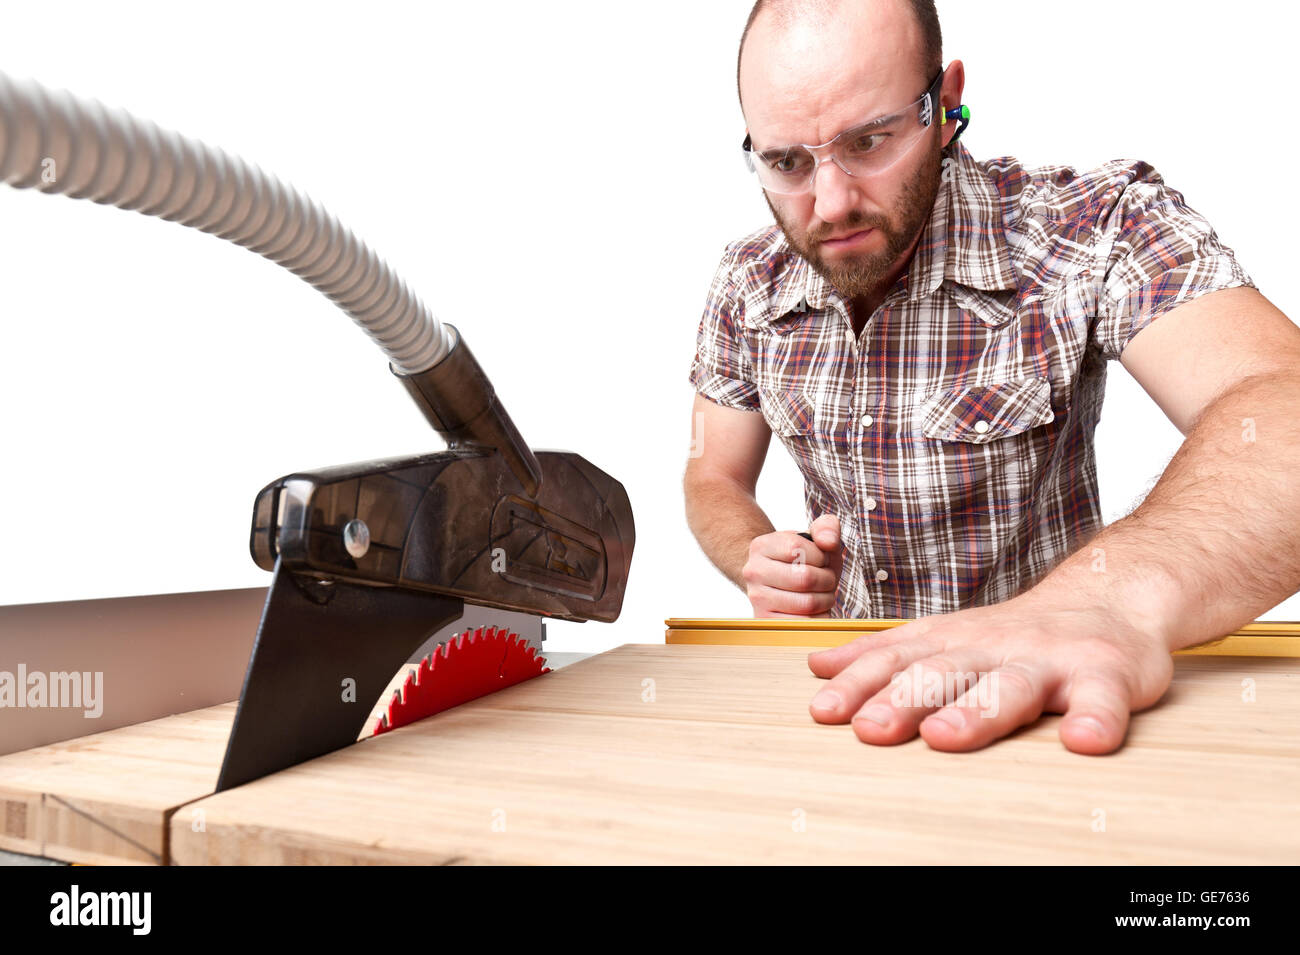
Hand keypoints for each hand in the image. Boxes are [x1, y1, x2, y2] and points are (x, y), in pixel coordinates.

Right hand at [744, 514, 843, 617]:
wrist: (777, 581)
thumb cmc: (802, 560)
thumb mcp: (814, 537)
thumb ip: (827, 528)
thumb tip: (828, 542)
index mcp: (761, 546)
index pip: (798, 549)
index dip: (821, 556)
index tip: (820, 559)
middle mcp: (753, 571)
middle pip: (805, 578)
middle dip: (827, 579)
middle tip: (826, 579)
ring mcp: (757, 599)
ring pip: (808, 603)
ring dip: (826, 599)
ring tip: (821, 593)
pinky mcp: (767, 622)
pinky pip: (805, 624)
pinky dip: (819, 618)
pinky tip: (815, 610)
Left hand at [805, 593, 1174, 753]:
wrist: (1110, 598)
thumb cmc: (1016, 635)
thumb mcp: (945, 637)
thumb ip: (887, 655)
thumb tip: (819, 667)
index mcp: (953, 642)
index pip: (896, 661)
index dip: (859, 684)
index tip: (823, 710)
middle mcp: (993, 647)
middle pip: (943, 674)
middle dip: (902, 701)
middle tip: (869, 729)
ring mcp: (1050, 661)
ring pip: (1010, 687)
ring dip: (977, 712)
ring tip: (945, 737)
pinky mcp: (1107, 677)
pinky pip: (1101, 700)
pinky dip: (1095, 719)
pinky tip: (1083, 741)